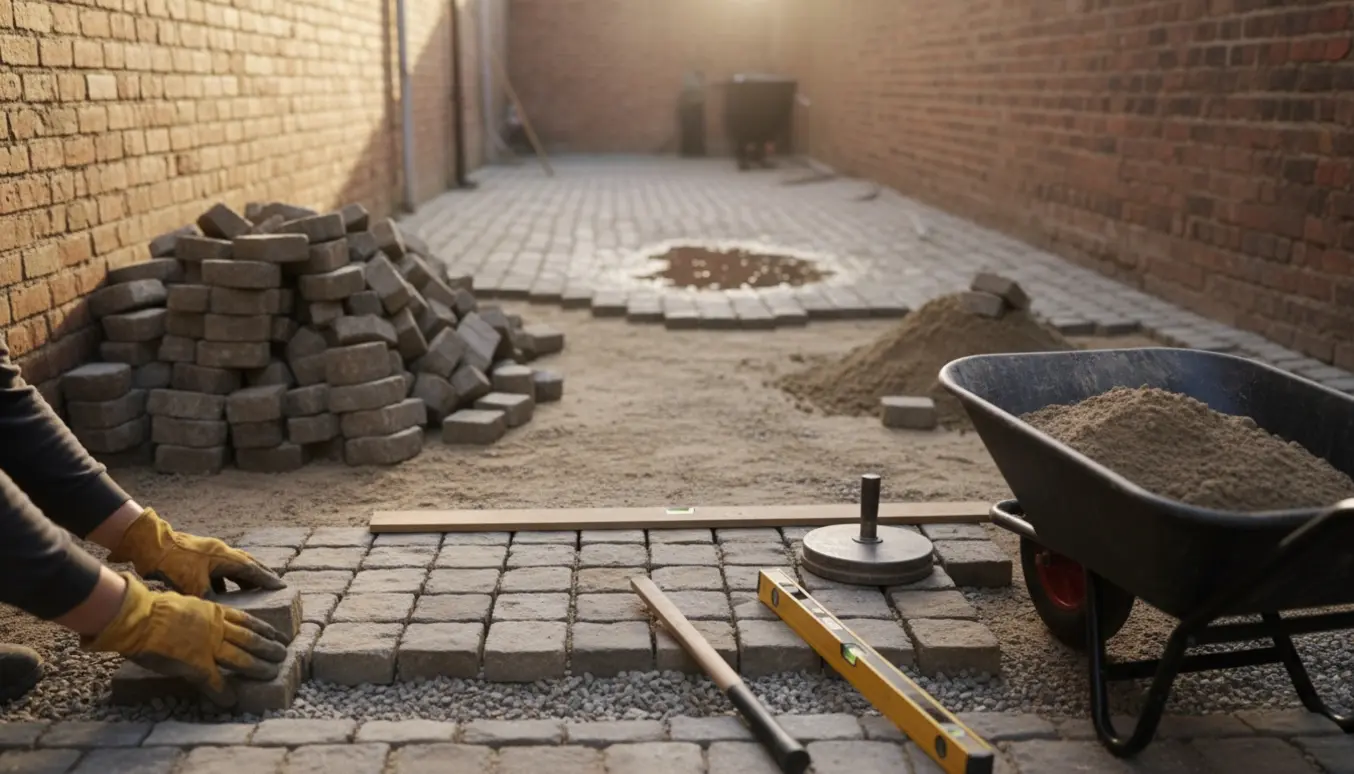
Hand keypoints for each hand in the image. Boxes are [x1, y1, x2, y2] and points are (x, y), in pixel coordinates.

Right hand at [82, 573, 289, 705]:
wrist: (140, 616)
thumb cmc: (154, 608)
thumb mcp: (186, 603)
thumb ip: (198, 612)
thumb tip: (198, 613)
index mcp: (214, 612)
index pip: (247, 620)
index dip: (265, 628)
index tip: (278, 634)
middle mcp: (217, 629)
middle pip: (251, 639)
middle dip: (269, 647)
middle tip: (284, 654)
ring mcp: (209, 646)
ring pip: (241, 658)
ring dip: (258, 667)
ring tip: (273, 673)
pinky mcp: (196, 664)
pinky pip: (214, 682)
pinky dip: (223, 693)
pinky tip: (230, 701)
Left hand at [107, 508, 284, 596]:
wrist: (150, 544)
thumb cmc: (172, 562)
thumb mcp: (193, 585)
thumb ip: (209, 599)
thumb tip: (221, 616)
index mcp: (223, 556)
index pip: (252, 568)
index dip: (267, 579)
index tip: (281, 587)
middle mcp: (220, 552)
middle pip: (247, 564)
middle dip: (260, 575)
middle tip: (273, 585)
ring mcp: (209, 552)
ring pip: (233, 566)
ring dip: (243, 578)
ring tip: (252, 590)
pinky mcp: (198, 556)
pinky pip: (219, 569)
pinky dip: (225, 580)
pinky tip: (222, 592)